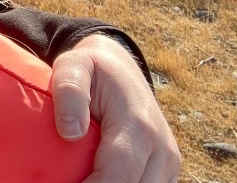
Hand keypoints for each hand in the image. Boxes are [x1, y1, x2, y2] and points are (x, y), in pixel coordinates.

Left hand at [51, 34, 180, 182]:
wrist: (122, 70)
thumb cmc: (92, 69)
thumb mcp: (74, 66)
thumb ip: (70, 91)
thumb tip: (70, 131)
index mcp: (139, 125)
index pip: (119, 174)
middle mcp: (161, 150)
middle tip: (68, 180)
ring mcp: (167, 165)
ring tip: (79, 178)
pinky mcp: (166, 173)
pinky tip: (95, 179)